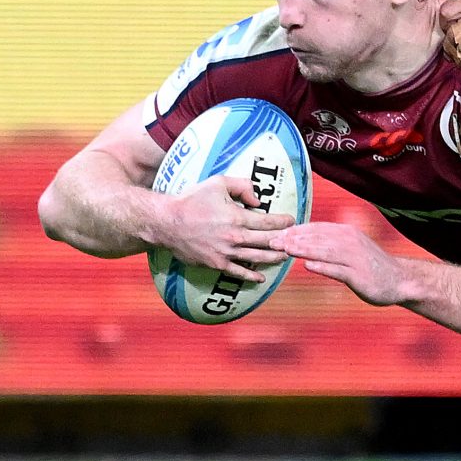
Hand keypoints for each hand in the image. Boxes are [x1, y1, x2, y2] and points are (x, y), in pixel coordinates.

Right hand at [155, 172, 291, 283]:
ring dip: (273, 258)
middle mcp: (234, 237)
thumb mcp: (218, 183)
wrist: (166, 222)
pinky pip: (237, 272)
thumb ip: (242, 186)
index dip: (283, 222)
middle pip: (267, 242)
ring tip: (285, 257)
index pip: (268, 222)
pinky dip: (250, 276)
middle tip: (294, 241)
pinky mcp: (215, 264)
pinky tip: (261, 277)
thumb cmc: (192, 200)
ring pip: (256, 257)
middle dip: (283, 241)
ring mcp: (225, 253)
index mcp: (237, 218)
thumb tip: (258, 200)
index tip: (292, 221)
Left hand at [270, 222, 408, 306]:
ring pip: (326, 251)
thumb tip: (303, 241)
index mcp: (347, 233)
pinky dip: (323, 267)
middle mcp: (350, 242)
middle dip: (293, 239)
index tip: (275, 233)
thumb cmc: (371, 266)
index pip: (317, 229)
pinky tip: (308, 265)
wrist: (400, 280)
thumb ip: (329, 244)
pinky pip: (338, 270)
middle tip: (271, 241)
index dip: (295, 230)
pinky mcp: (359, 276)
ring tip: (285, 249)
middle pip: (318, 238)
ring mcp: (355, 259)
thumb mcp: (350, 249)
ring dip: (304, 249)